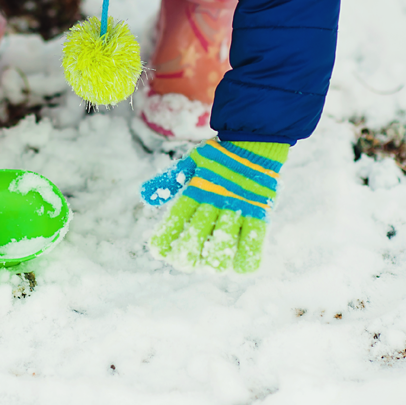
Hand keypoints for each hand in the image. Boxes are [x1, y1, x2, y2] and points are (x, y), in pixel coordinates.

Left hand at [141, 139, 288, 272]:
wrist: (256, 140)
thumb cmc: (221, 155)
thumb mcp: (192, 163)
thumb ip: (169, 182)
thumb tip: (145, 196)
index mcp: (198, 188)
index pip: (175, 219)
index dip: (164, 240)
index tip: (159, 250)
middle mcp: (216, 199)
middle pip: (195, 239)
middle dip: (185, 256)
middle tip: (184, 260)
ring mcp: (240, 207)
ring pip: (222, 248)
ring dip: (213, 262)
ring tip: (209, 263)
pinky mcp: (260, 213)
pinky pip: (253, 245)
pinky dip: (244, 260)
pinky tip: (236, 264)